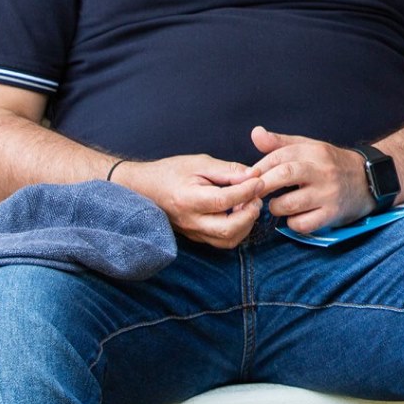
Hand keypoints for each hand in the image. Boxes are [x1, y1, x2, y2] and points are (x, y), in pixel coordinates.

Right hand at [113, 154, 264, 248]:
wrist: (144, 188)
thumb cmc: (171, 172)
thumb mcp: (199, 163)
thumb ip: (227, 170)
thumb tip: (254, 175)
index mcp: (188, 199)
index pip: (224, 201)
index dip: (247, 191)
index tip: (259, 180)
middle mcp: (190, 221)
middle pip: (228, 229)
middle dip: (250, 213)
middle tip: (256, 196)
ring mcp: (192, 232)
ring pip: (227, 240)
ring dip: (246, 224)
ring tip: (249, 204)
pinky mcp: (196, 237)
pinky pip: (221, 241)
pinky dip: (237, 229)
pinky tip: (239, 212)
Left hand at [247, 126, 375, 233]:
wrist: (368, 181)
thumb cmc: (331, 164)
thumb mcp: (310, 148)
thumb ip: (280, 143)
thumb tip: (255, 133)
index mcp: (316, 151)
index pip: (280, 155)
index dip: (259, 167)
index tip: (249, 177)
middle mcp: (323, 171)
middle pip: (284, 175)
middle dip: (262, 186)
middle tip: (252, 193)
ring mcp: (328, 194)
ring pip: (289, 204)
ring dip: (275, 207)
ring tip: (277, 204)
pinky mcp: (332, 214)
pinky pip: (302, 224)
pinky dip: (292, 223)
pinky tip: (295, 216)